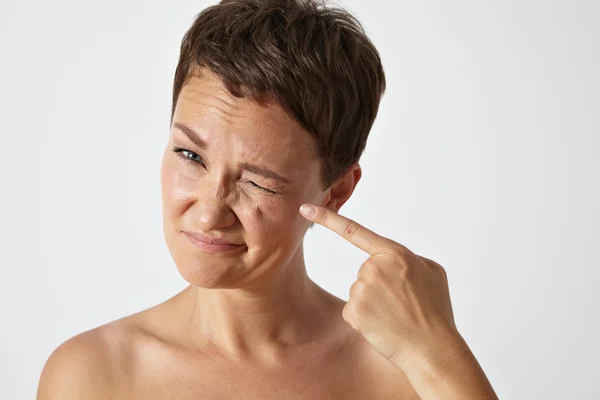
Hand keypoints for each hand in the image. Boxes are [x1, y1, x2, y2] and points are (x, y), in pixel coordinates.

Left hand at [299, 204, 460, 370]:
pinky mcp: (352, 311)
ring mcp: (360, 289)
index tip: (305, 208)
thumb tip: (393, 261)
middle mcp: (373, 268)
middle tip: (402, 302)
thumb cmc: (436, 311)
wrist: (432, 348)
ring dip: (374, 303)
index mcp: (394, 254)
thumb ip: (410, 258)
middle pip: (366, 271)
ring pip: (360, 291)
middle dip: (380, 285)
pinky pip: (354, 309)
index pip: (354, 231)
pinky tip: (384, 325)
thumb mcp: (433, 272)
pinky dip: (366, 318)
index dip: (326, 219)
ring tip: (396, 315)